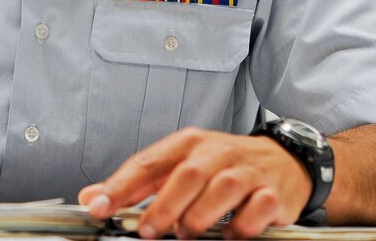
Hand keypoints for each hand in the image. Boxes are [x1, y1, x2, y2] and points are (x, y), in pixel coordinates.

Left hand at [78, 127, 311, 238]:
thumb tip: (92, 198)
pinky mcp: (272, 192)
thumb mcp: (178, 164)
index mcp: (188, 143)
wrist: (283, 160)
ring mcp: (246, 171)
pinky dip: (239, 227)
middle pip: (185, 175)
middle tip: (146, 231)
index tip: (98, 206)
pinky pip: (255, 210)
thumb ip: (138, 184)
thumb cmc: (223, 164)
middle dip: (162, 206)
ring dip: (198, 216)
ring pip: (221, 189)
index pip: (148, 162)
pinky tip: (227, 235)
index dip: (121, 185)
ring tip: (185, 233)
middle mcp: (216, 153)